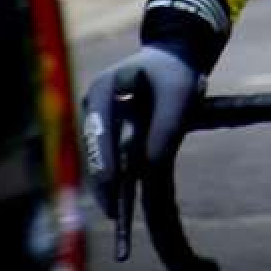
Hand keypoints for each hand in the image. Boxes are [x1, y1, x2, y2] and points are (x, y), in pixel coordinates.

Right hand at [82, 45, 201, 218]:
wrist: (173, 58)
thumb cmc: (175, 75)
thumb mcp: (178, 96)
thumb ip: (165, 129)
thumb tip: (150, 168)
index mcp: (105, 88)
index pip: (99, 131)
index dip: (106, 161)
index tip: (115, 187)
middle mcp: (93, 102)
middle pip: (94, 148)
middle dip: (104, 180)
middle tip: (115, 211)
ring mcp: (96, 115)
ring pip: (98, 156)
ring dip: (107, 182)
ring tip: (117, 211)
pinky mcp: (104, 128)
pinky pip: (106, 155)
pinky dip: (114, 174)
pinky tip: (121, 197)